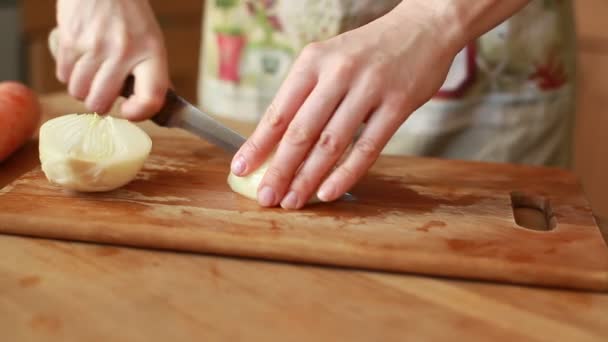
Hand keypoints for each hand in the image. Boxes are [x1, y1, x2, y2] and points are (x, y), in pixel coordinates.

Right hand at [55, 0, 168, 119]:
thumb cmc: (129, 15)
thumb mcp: (151, 40)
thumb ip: (152, 73)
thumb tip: (155, 106)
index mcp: (151, 53)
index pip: (150, 97)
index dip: (138, 113)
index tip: (128, 111)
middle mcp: (124, 51)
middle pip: (101, 102)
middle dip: (99, 103)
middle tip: (102, 92)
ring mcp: (95, 46)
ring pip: (79, 93)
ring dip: (82, 90)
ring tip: (91, 74)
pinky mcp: (71, 39)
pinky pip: (64, 76)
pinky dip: (69, 75)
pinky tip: (79, 62)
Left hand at [230, 2, 460, 208]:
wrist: (423, 26)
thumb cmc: (368, 51)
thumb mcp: (330, 60)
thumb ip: (306, 96)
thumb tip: (277, 143)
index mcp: (313, 61)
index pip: (278, 110)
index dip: (257, 144)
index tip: (240, 168)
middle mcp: (338, 72)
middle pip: (301, 131)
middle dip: (279, 169)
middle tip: (266, 197)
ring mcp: (369, 87)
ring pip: (331, 143)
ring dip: (308, 177)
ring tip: (292, 201)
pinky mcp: (398, 103)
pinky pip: (368, 147)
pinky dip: (346, 173)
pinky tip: (328, 192)